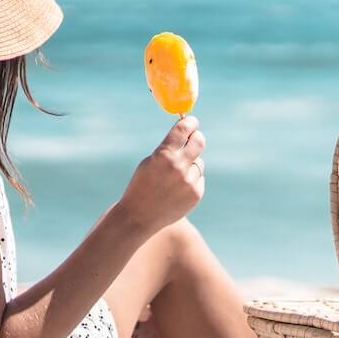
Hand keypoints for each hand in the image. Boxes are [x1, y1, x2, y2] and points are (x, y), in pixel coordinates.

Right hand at [115, 116, 205, 231]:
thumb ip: (168, 149)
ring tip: (175, 177)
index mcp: (163, 155)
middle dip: (197, 137)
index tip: (192, 121)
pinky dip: (191, 180)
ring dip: (191, 165)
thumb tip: (188, 135)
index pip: (183, 130)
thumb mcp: (149, 162)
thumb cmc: (141, 185)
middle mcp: (178, 167)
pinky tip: (177, 189)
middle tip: (195, 137)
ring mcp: (189, 181)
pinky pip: (199, 178)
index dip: (190, 123)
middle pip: (199, 142)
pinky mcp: (196, 193)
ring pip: (198, 163)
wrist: (139, 216)